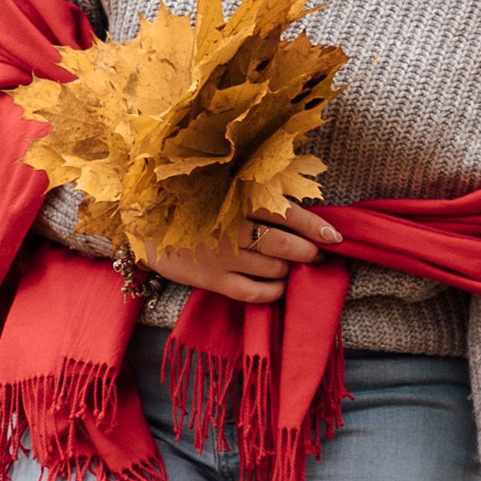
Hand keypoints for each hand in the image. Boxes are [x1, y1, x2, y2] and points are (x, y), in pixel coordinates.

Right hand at [126, 197, 340, 305]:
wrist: (146, 223)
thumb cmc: (193, 200)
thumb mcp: (223, 186)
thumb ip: (257, 195)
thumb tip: (301, 211)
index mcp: (237, 198)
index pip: (287, 213)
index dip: (315, 227)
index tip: (335, 237)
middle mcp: (233, 227)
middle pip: (287, 246)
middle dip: (310, 253)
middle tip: (318, 254)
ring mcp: (223, 256)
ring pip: (275, 270)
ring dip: (291, 271)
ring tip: (292, 266)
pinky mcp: (213, 280)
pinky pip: (255, 293)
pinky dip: (274, 292)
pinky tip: (278, 286)